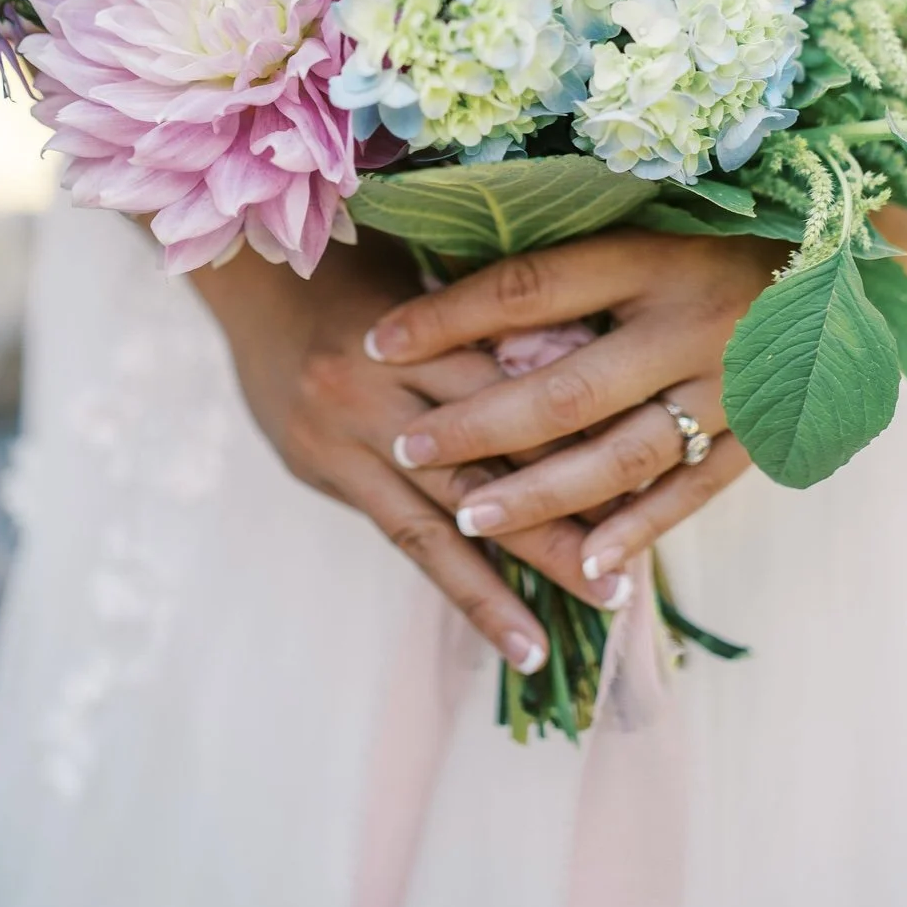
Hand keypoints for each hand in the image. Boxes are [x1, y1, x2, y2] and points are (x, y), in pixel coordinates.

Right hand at [188, 233, 633, 674]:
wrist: (257, 283)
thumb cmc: (365, 269)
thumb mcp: (433, 275)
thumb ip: (493, 325)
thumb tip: (593, 360)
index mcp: (416, 328)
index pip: (509, 383)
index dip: (579, 425)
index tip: (649, 465)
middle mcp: (379, 386)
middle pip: (485, 459)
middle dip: (559, 519)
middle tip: (629, 574)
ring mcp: (345, 434)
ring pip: (447, 514)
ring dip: (515, 577)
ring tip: (581, 618)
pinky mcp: (324, 468)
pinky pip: (405, 537)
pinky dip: (463, 588)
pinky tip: (512, 638)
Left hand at [366, 230, 777, 582]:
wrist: (853, 259)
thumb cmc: (728, 231)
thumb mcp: (654, 221)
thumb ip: (574, 259)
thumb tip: (467, 291)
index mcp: (653, 256)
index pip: (530, 288)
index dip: (449, 316)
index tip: (380, 340)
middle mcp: (689, 324)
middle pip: (565, 388)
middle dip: (478, 426)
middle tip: (409, 451)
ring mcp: (732, 386)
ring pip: (622, 455)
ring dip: (541, 495)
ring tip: (468, 518)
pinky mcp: (765, 433)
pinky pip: (693, 492)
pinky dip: (638, 530)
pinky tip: (585, 564)